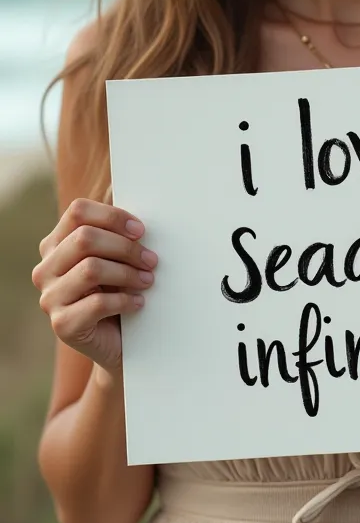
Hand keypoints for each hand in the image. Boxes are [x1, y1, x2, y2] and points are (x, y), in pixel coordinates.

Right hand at [32, 199, 157, 375]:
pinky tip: (139, 303)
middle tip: (152, 260)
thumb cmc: (119, 289)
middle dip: (126, 247)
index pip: (77, 212)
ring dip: (128, 273)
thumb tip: (118, 181)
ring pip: (91, 269)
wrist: (118, 341)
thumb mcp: (116, 254)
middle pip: (85, 239)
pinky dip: (125, 300)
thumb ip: (115, 224)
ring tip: (149, 280)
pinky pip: (97, 303)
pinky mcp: (62, 324)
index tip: (141, 230)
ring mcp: (49, 297)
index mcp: (56, 244)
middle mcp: (45, 268)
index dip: (113, 216)